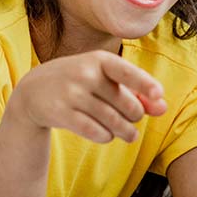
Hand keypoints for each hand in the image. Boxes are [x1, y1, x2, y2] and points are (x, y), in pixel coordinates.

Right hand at [9, 50, 167, 142]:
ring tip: (130, 135)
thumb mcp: (105, 80)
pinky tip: (107, 135)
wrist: (33, 91)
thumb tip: (163, 108)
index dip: (144, 83)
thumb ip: (136, 92)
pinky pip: (95, 131)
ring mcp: (71, 93)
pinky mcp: (61, 113)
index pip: (126, 71)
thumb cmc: (79, 83)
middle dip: (135, 116)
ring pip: (113, 121)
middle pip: (126, 104)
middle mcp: (85, 74)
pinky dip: (106, 136)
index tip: (159, 95)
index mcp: (99, 60)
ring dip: (126, 132)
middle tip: (133, 119)